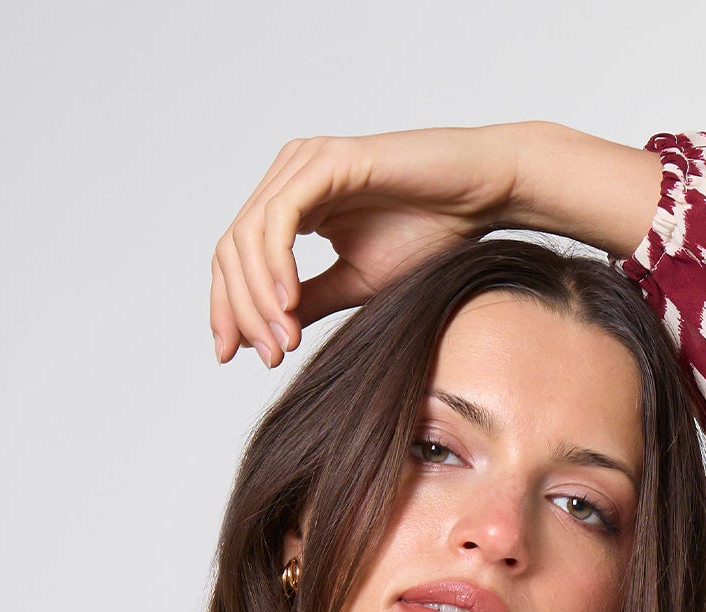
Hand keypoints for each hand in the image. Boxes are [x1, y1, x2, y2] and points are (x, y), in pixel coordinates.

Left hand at [210, 123, 524, 367]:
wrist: (479, 198)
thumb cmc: (430, 233)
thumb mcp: (355, 284)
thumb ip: (308, 302)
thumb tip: (266, 336)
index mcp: (291, 203)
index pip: (235, 257)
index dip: (226, 307)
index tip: (231, 356)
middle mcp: (289, 176)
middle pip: (231, 249)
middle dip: (239, 309)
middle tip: (266, 356)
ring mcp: (305, 163)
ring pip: (249, 235)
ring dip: (257, 295)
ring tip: (281, 340)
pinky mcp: (327, 160)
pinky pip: (280, 217)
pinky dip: (276, 263)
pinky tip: (287, 303)